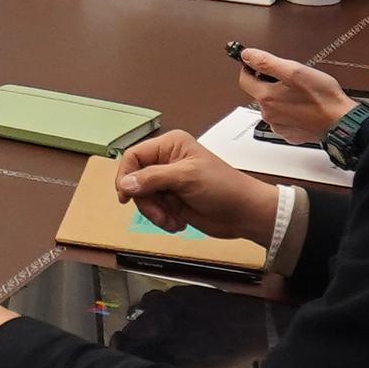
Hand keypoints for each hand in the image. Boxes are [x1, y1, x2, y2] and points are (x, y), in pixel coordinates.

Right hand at [113, 131, 278, 247]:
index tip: (125, 196)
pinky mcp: (172, 201)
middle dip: (146, 201)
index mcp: (170, 145)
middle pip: (135, 180)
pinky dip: (162, 219)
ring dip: (155, 213)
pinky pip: (153, 210)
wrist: (243, 213)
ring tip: (172, 220)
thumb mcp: (186, 178)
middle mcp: (166, 162)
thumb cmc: (223, 188)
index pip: (134, 156)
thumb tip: (125, 183)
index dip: (126, 175)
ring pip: (143, 198)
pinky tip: (178, 222)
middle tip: (160, 213)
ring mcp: (169, 183)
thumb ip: (153, 178)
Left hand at [231, 49, 356, 144]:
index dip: (249, 68)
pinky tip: (303, 107)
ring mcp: (278, 126)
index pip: (244, 80)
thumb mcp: (295, 71)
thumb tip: (246, 55)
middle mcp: (268, 114)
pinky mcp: (289, 133)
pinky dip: (289, 111)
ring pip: (271, 106)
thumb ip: (267, 62)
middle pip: (259, 93)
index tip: (258, 63)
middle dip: (269, 83)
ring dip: (280, 98)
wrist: (341, 122)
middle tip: (290, 78)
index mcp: (266, 97)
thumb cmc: (322, 96)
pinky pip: (282, 118)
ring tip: (300, 93)